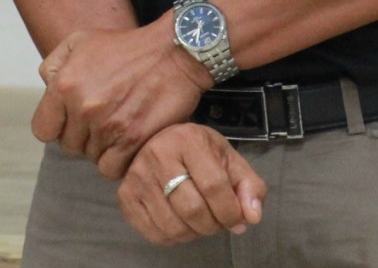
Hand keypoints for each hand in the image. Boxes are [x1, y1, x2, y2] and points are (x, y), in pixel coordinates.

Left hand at [32, 20, 211, 177]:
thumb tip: (47, 87)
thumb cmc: (126, 47)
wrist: (172, 52)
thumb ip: (54, 64)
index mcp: (65, 84)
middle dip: (83, 137)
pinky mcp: (133, 139)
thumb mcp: (80, 40)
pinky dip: (120, 161)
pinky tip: (128, 144)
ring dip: (103, 148)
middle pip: (69, 147)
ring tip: (118, 128)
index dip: (57, 127)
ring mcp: (108, 126)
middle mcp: (83, 107)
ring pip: (92, 159)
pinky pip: (113, 169)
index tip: (72, 121)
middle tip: (102, 122)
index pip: (43, 130)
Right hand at [117, 124, 264, 245]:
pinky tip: (181, 224)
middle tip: (218, 222)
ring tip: (200, 222)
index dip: (231, 211)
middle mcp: (158, 154)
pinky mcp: (125, 196)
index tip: (237, 220)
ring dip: (194, 234)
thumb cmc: (200, 153)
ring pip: (173, 226)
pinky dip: (174, 239)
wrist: (162, 143)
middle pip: (192, 209)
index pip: (214, 186)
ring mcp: (137, 176)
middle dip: (213, 225)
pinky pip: (154, 234)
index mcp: (188, 140)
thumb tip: (251, 217)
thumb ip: (249, 187)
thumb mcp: (230, 161)